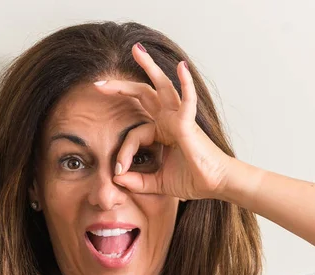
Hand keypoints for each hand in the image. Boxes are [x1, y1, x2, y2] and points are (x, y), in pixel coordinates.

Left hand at [93, 43, 233, 201]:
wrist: (215, 185)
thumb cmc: (193, 180)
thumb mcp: (157, 183)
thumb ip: (138, 182)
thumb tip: (117, 179)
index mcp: (162, 132)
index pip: (134, 133)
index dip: (123, 152)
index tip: (118, 171)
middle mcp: (169, 120)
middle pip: (144, 95)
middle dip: (121, 87)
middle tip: (99, 83)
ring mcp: (180, 118)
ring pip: (162, 87)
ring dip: (149, 67)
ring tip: (137, 50)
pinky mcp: (189, 124)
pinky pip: (187, 100)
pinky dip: (186, 84)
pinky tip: (181, 67)